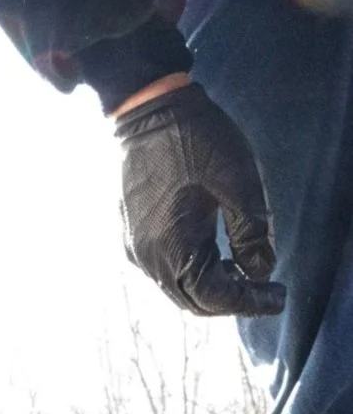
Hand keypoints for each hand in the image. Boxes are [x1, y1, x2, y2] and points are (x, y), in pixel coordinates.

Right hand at [115, 80, 286, 317]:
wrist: (146, 111)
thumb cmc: (194, 139)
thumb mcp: (237, 180)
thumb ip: (251, 230)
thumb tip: (261, 270)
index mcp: (172, 245)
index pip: (213, 296)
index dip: (249, 302)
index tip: (280, 295)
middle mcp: (147, 255)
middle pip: (192, 300)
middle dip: (232, 301)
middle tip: (268, 291)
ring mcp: (136, 245)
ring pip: (177, 287)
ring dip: (212, 288)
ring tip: (246, 274)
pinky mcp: (133, 233)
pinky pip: (165, 270)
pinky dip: (193, 274)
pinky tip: (216, 258)